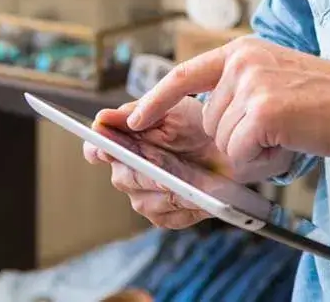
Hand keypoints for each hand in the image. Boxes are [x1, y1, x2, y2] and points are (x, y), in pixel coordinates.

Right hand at [82, 96, 292, 228]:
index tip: (106, 149)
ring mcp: (146, 196)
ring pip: (146, 202)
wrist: (232, 146)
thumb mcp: (174, 111)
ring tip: (194, 182)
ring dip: (171, 191)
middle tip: (164, 165)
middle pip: (125, 177)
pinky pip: (169, 217)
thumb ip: (141, 113)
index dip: (99, 150)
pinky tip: (202, 196)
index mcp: (125, 143)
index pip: (97, 149)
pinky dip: (187, 207)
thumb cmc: (199, 125)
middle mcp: (129, 172)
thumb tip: (101, 119)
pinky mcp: (166, 216)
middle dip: (146, 171)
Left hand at [127, 37, 329, 173]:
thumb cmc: (326, 99)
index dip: (156, 99)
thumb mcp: (276, 78)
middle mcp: (243, 62)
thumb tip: (206, 122)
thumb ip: (240, 90)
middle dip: (239, 139)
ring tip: (289, 133)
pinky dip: (263, 161)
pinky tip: (289, 143)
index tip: (133, 118)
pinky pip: (241, 155)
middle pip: (210, 123)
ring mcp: (252, 85)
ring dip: (254, 152)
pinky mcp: (264, 111)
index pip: (187, 74)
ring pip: (225, 143)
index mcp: (244, 51)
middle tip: (280, 130)